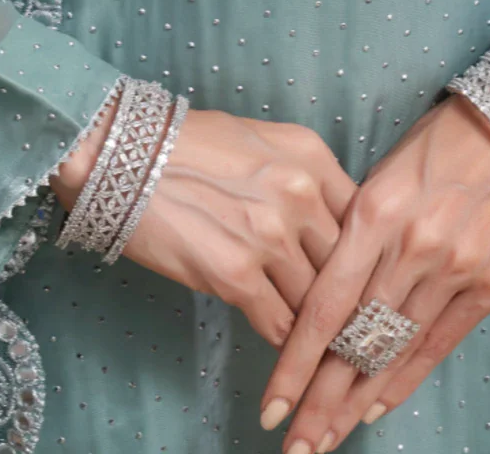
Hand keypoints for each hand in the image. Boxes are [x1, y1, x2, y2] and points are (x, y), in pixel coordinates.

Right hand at [53, 104, 357, 347]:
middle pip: (348, 265)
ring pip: (318, 302)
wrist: (123, 156)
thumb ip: (303, 175)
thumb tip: (329, 218)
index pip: (363, 220)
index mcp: (311, 157)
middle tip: (352, 323)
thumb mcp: (261, 140)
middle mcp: (299, 194)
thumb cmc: (187, 144)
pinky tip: (286, 349)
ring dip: (319, 327)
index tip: (365, 279)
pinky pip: (281, 325)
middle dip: (349, 298)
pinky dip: (287, 344)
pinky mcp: (236, 276)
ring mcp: (270, 237)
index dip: (366, 256)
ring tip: (322, 345)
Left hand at [258, 93, 489, 450]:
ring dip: (356, 402)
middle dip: (321, 399)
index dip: (297, 361)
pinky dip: (405, 379)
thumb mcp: (382, 174)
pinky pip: (439, 344)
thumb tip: (321, 291)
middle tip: (295, 445)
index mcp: (376, 212)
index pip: (327, 305)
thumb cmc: (437, 144)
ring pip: (395, 350)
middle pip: (358, 341)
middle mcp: (414, 247)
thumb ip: (354, 231)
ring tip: (325, 438)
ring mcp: (456, 269)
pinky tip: (375, 408)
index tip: (272, 403)